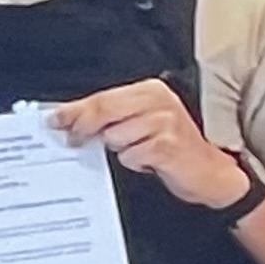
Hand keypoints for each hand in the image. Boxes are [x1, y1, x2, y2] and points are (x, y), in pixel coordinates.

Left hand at [51, 78, 247, 206]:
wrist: (211, 173)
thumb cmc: (174, 149)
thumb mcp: (144, 125)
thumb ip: (112, 117)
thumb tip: (72, 119)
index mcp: (150, 90)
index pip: (102, 97)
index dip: (74, 109)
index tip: (53, 119)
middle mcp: (159, 101)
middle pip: (104, 110)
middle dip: (83, 127)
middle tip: (72, 140)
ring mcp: (165, 122)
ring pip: (115, 136)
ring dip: (120, 150)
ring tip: (139, 152)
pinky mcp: (168, 145)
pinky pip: (131, 155)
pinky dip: (135, 163)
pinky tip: (150, 163)